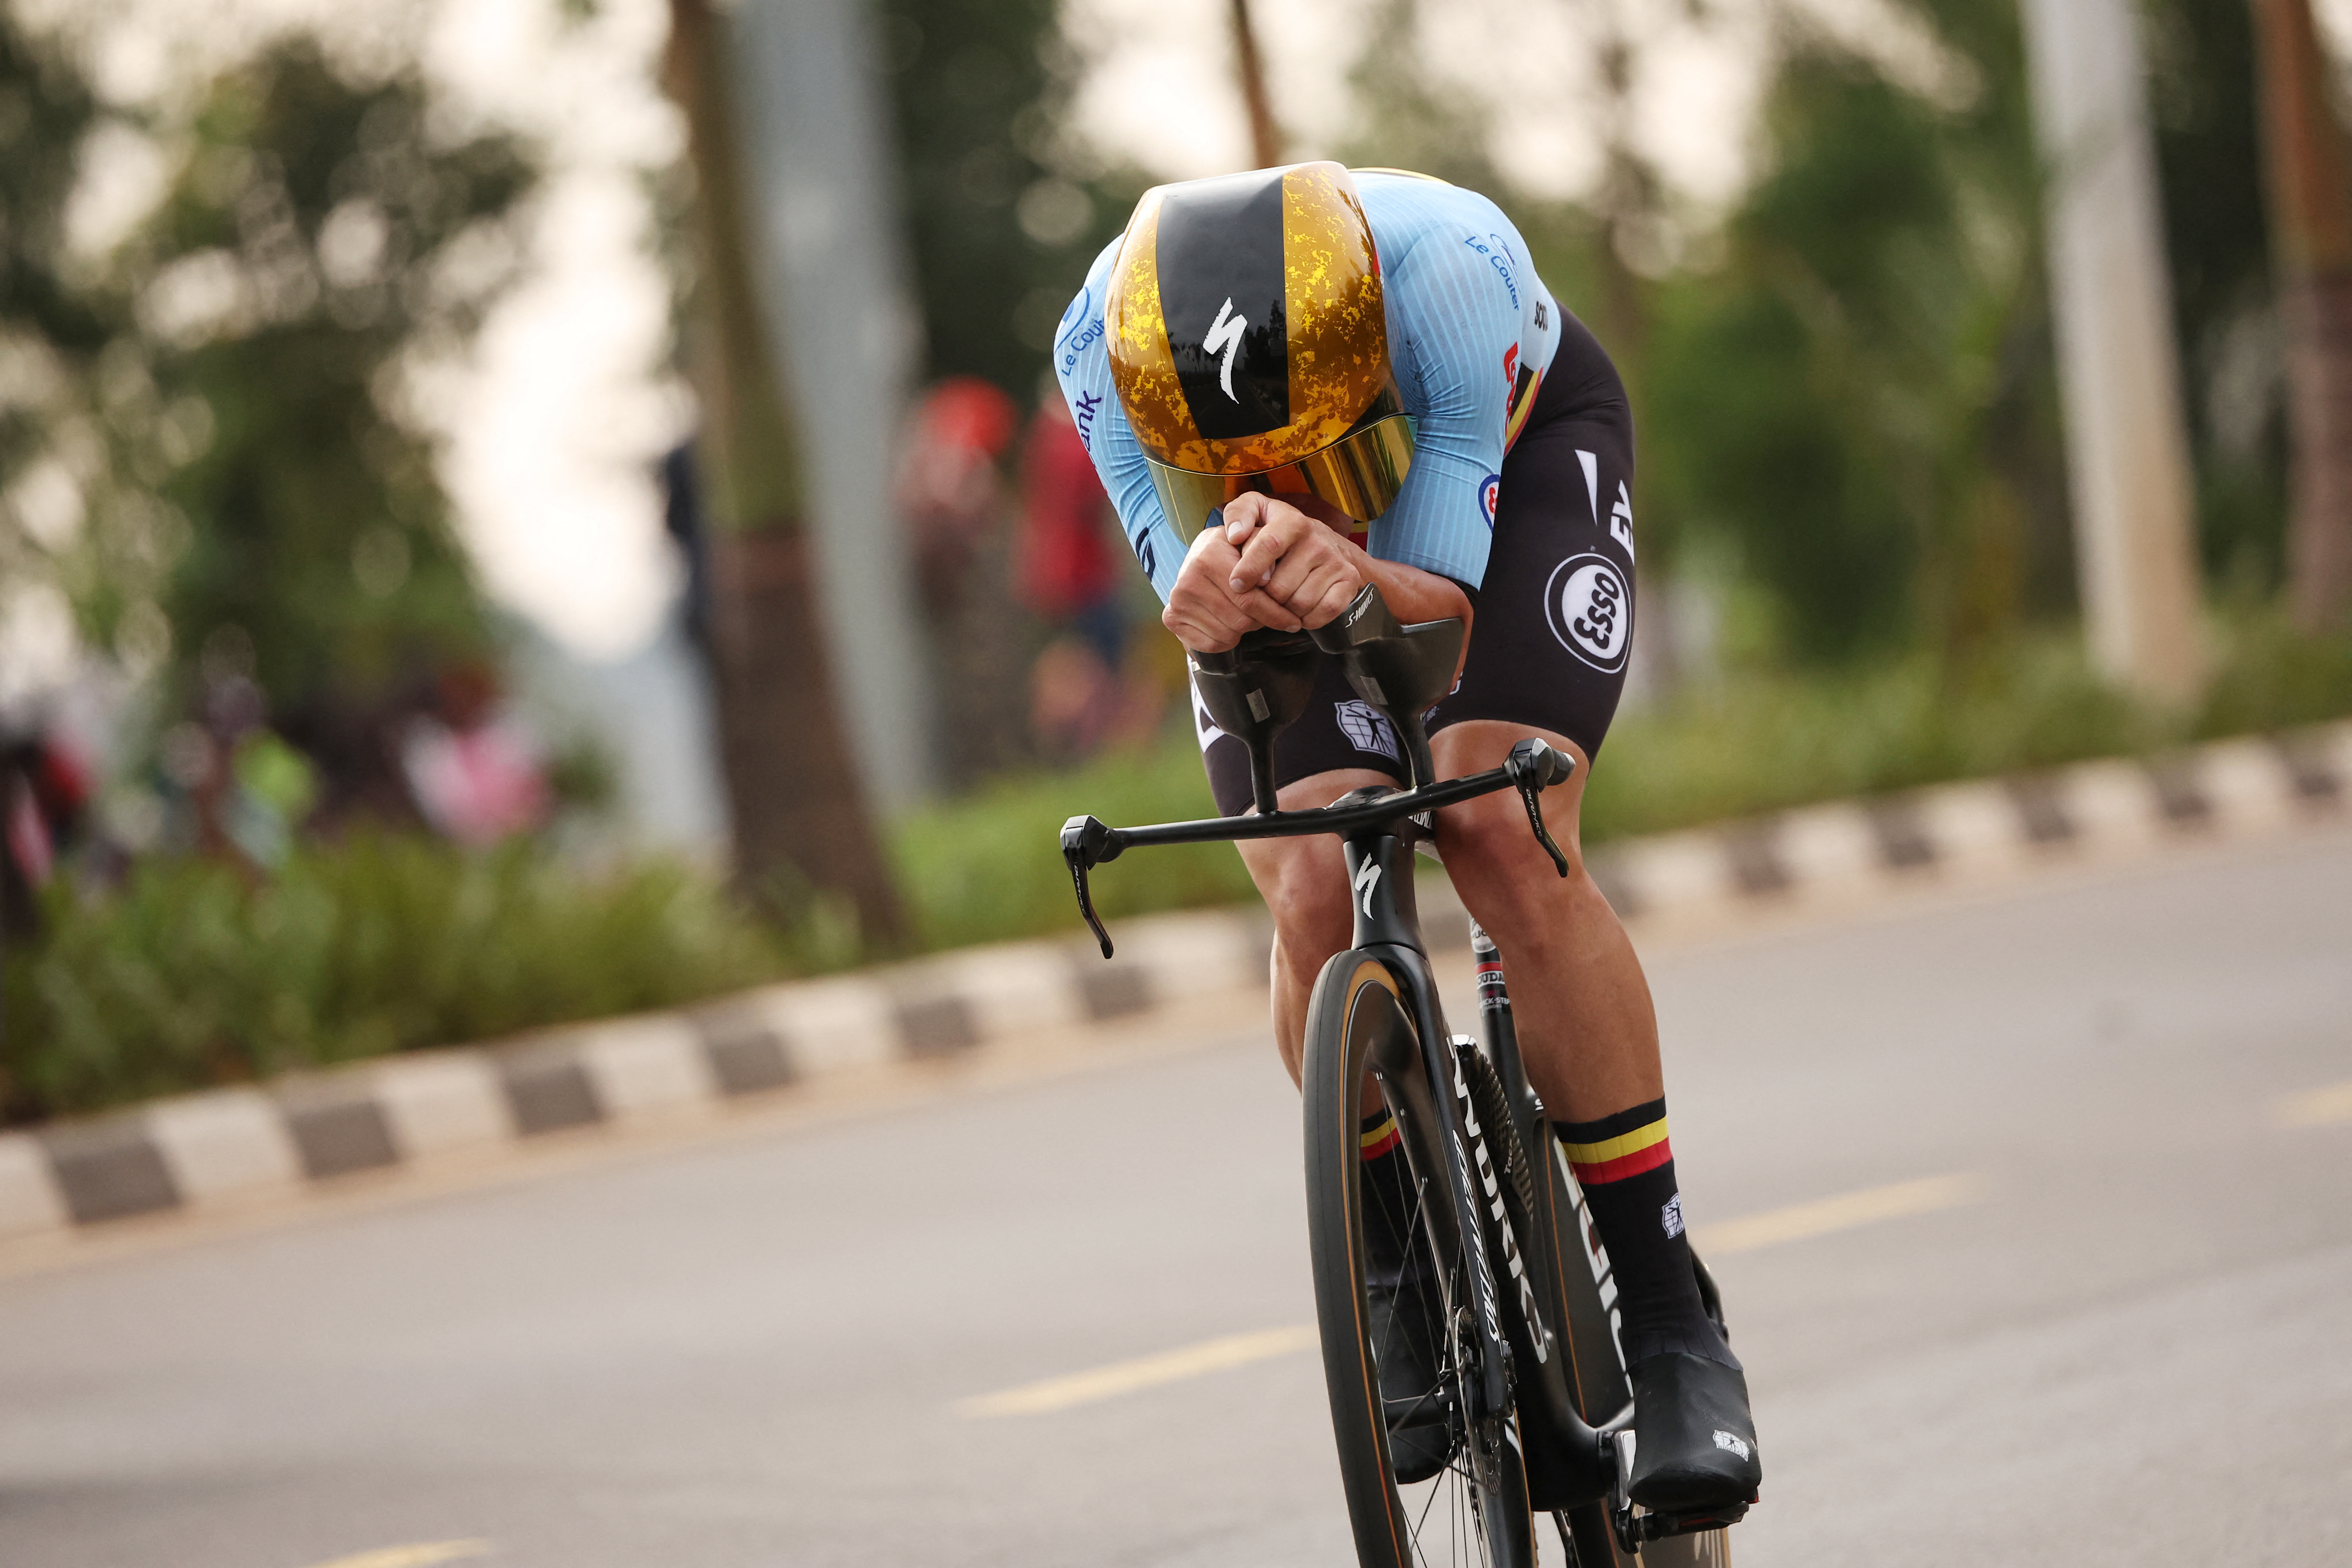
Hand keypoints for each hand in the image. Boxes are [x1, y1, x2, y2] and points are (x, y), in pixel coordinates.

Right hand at [1163, 522, 1301, 651]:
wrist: (1202, 556)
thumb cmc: (1235, 552)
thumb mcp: (1253, 541)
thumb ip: (1265, 551)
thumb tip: (1269, 577)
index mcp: (1209, 556)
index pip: (1250, 598)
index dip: (1276, 613)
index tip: (1293, 621)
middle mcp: (1188, 578)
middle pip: (1240, 620)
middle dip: (1261, 622)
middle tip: (1268, 617)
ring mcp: (1178, 600)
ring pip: (1228, 634)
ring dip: (1244, 630)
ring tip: (1247, 615)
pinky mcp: (1172, 618)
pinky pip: (1212, 644)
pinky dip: (1227, 640)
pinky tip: (1229, 623)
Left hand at [1219, 492, 1366, 630]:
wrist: (1329, 545)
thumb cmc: (1283, 534)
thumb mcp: (1260, 513)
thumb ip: (1239, 512)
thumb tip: (1234, 534)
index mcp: (1293, 521)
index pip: (1268, 545)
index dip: (1249, 568)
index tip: (1236, 584)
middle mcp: (1318, 540)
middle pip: (1279, 587)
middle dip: (1266, 597)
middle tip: (1265, 592)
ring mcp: (1336, 562)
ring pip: (1298, 604)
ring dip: (1285, 609)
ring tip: (1282, 598)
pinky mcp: (1348, 582)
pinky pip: (1321, 613)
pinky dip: (1307, 618)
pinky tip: (1300, 608)